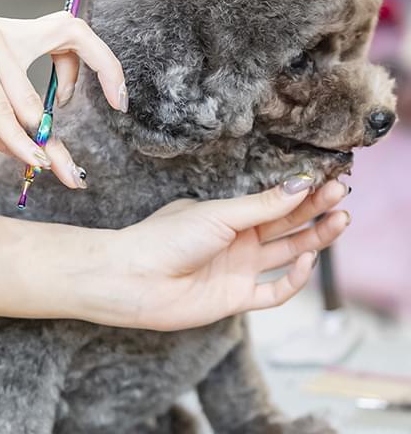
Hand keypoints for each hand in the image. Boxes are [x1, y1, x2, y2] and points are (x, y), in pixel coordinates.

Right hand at [0, 12, 125, 187]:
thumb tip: (57, 163)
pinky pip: (5, 110)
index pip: (71, 33)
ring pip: (32, 100)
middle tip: (117, 102)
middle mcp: (6, 33)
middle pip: (72, 30)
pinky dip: (18, 140)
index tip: (112, 98)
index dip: (99, 63)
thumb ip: (22, 136)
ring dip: (41, 138)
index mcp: (12, 39)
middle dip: (105, 66)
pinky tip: (28, 159)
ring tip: (43, 160)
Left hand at [68, 177, 349, 330]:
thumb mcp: (218, 215)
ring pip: (286, 253)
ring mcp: (238, 269)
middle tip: (342, 197)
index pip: (274, 203)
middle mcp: (237, 241)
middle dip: (314, 211)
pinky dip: (293, 279)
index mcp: (229, 216)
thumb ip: (261, 206)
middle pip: (285, 225)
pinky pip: (274, 291)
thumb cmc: (166, 239)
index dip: (303, 193)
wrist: (135, 278)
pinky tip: (306, 261)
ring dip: (313, 240)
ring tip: (340, 221)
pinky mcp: (235, 297)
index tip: (330, 180)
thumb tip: (301, 184)